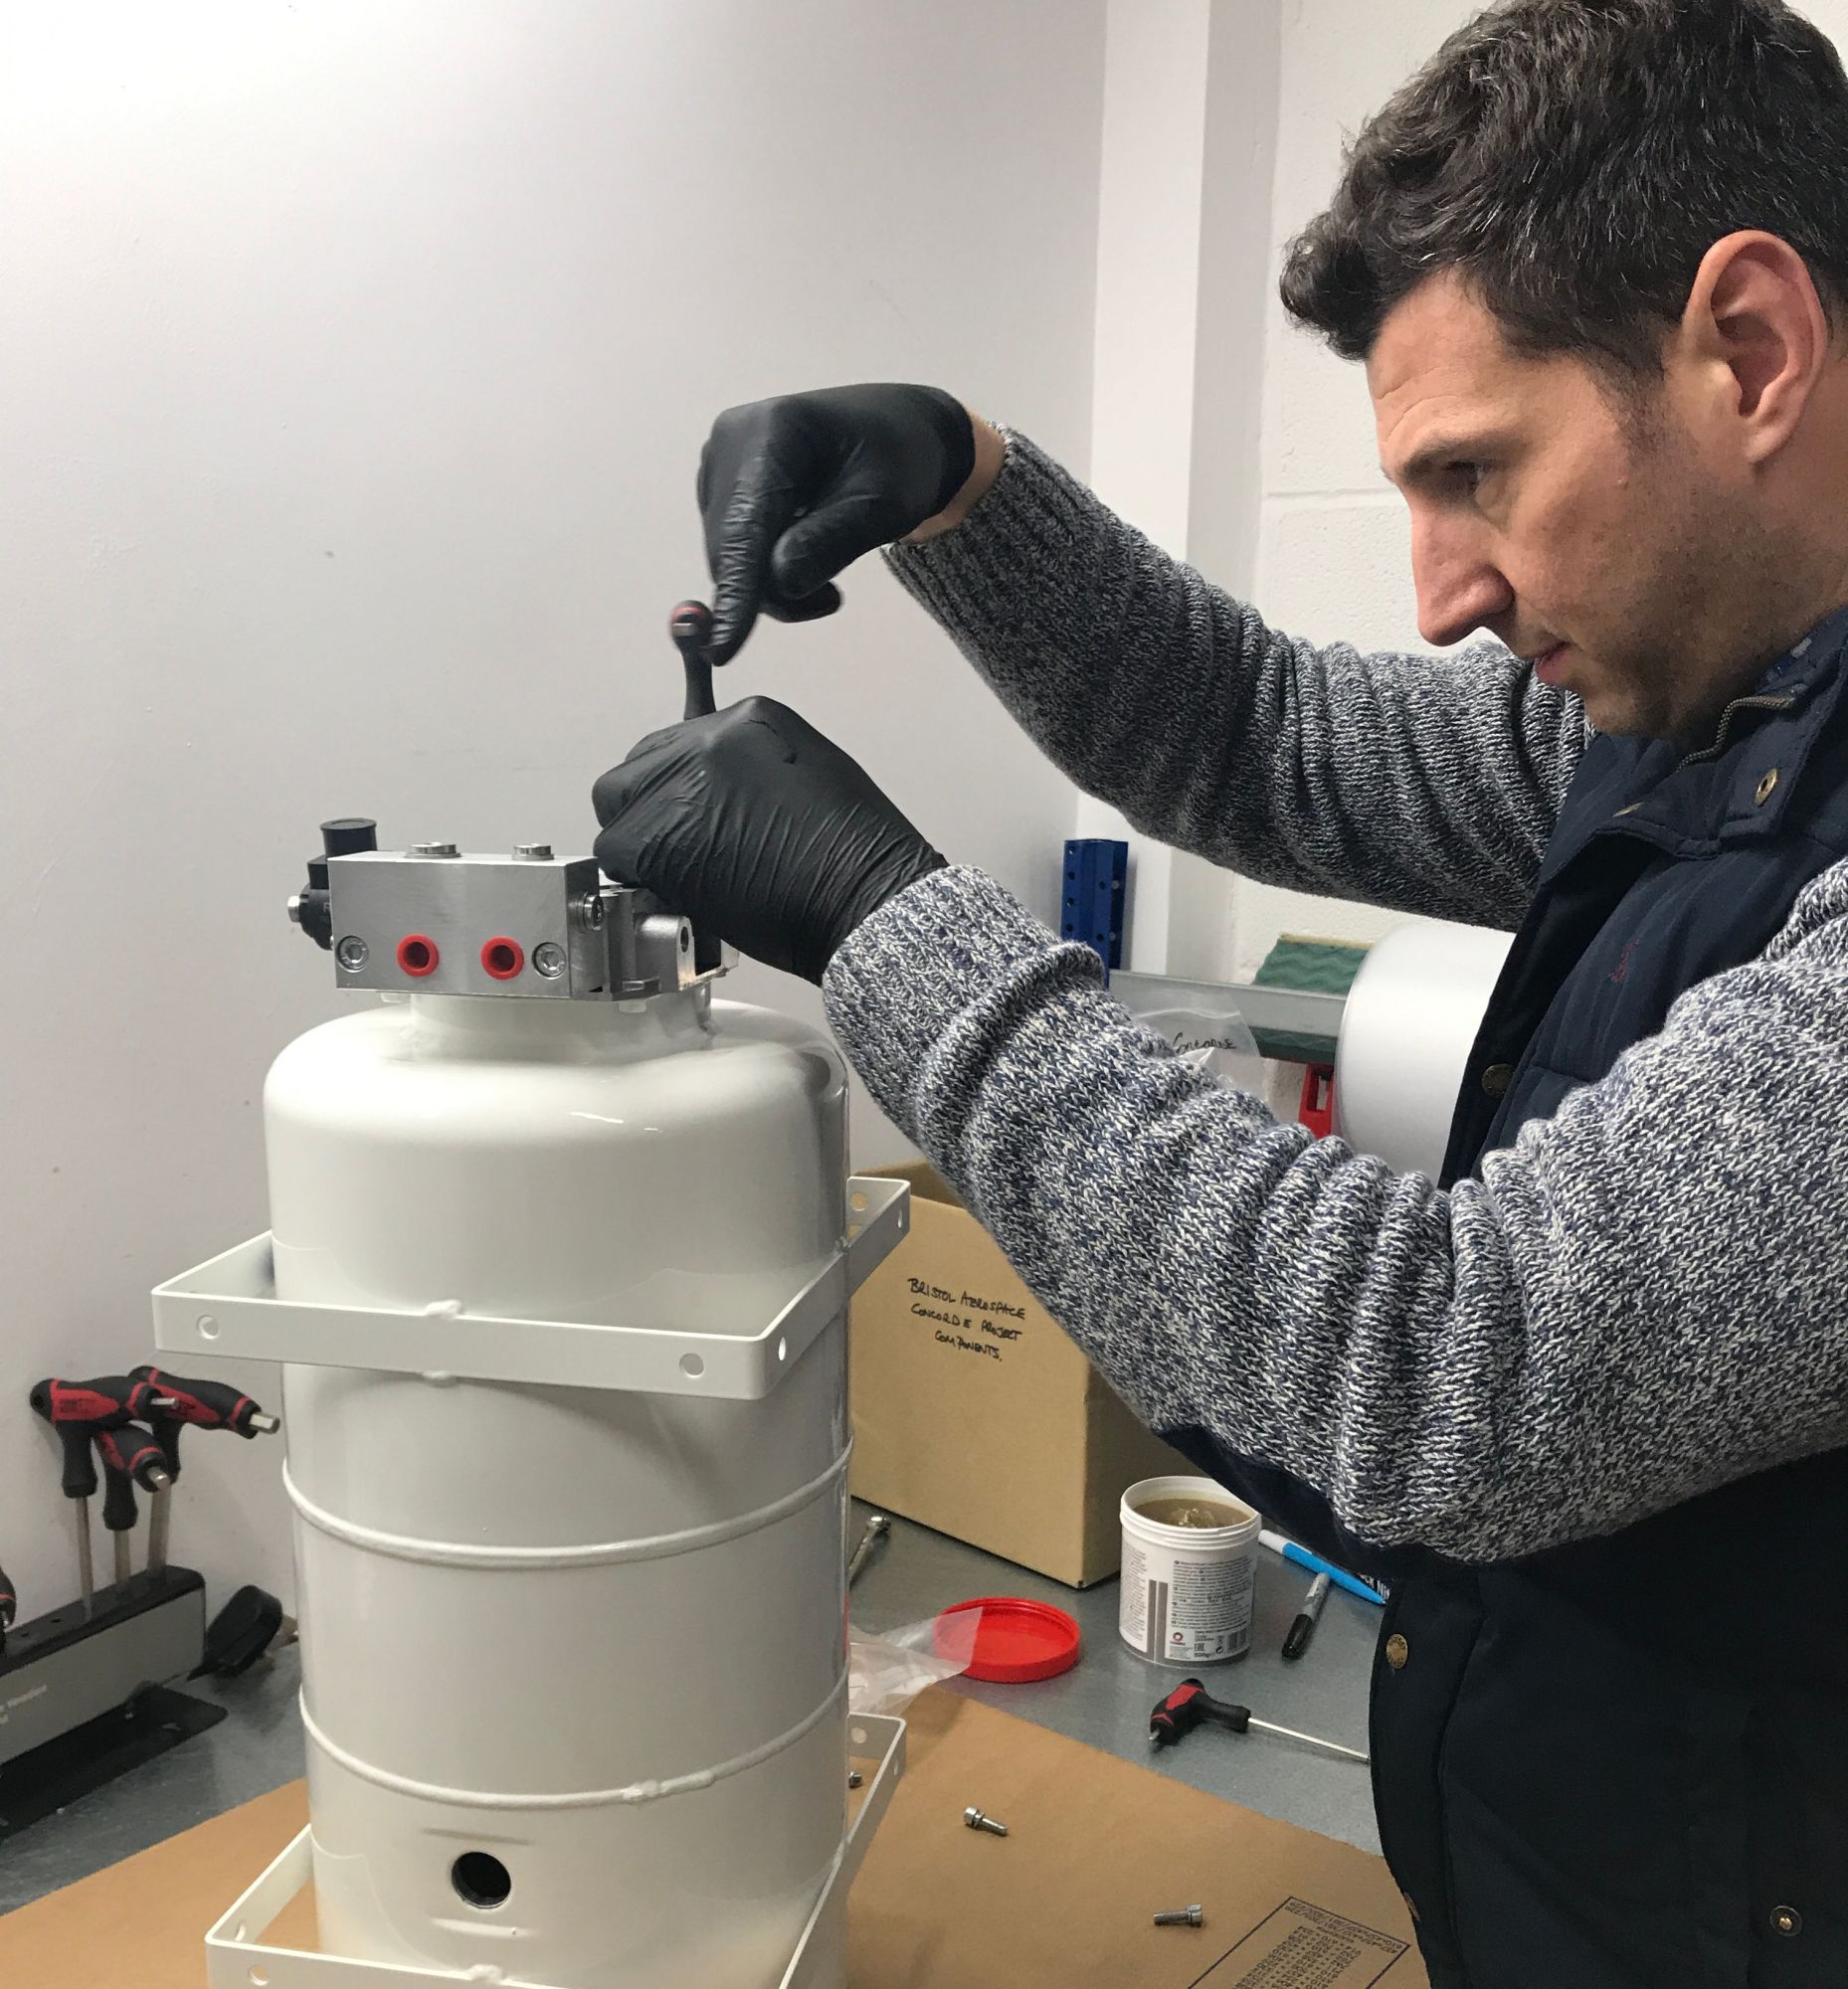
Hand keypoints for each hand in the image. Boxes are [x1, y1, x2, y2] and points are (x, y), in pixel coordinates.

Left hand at [592, 698, 944, 984]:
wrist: (863, 899)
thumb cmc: (854, 858)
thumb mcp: (812, 775)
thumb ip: (750, 770)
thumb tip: (714, 792)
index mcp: (749, 719)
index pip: (678, 741)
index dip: (677, 785)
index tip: (688, 813)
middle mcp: (708, 741)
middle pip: (638, 766)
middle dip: (648, 805)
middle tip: (675, 841)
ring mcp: (680, 787)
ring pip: (617, 806)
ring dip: (638, 838)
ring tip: (678, 868)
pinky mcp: (657, 837)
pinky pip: (616, 851)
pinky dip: (635, 874)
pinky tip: (673, 887)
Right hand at [698, 384, 976, 662]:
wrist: (897, 432)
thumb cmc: (901, 461)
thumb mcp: (885, 504)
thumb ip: (833, 541)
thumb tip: (781, 580)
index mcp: (773, 429)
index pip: (747, 527)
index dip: (737, 592)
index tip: (723, 649)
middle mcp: (732, 438)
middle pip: (731, 549)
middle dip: (773, 590)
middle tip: (830, 599)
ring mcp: (719, 461)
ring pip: (728, 556)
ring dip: (772, 583)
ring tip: (828, 567)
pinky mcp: (720, 484)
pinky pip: (732, 548)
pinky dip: (764, 569)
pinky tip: (804, 549)